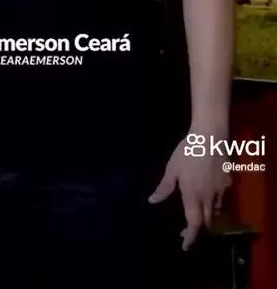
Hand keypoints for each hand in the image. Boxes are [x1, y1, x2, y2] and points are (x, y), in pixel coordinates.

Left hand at [148, 130, 231, 249]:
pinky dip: (216, 201)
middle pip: (206, 221)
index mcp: (193, 195)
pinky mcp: (228, 181)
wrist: (211, 136)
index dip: (191, 237)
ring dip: (208, 216)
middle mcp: (208, 197)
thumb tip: (152, 201)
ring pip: (216, 211)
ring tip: (199, 213)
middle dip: (198, 228)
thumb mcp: (172, 168)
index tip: (185, 245)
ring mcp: (220, 190)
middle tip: (188, 229)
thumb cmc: (188, 151)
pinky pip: (222, 197)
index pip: (194, 224)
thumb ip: (164, 187)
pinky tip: (210, 193)